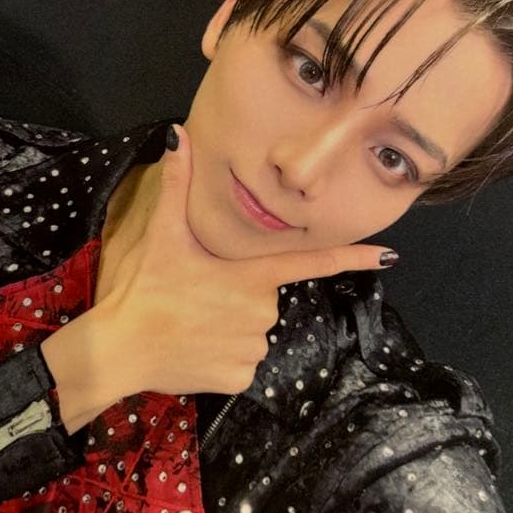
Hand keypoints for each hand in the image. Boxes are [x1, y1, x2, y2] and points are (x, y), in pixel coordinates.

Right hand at [42, 124, 397, 430]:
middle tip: (197, 298)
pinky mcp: (241, 379)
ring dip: (229, 329)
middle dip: (238, 298)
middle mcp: (263, 312)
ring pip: (252, 333)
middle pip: (263, 300)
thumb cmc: (146, 288)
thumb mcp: (163, 234)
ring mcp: (253, 348)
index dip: (353, 257)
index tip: (391, 256)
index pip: (312, 263)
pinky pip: (241, 363)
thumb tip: (177, 134)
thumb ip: (176, 184)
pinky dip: (222, 358)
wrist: (122, 348)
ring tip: (191, 325)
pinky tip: (195, 350)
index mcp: (252, 276)